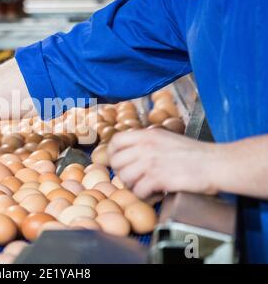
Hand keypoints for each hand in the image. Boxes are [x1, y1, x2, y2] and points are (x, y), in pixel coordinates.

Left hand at [107, 129, 221, 198]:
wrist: (216, 163)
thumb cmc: (196, 154)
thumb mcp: (167, 139)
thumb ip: (147, 143)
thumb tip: (131, 154)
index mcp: (147, 134)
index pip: (115, 141)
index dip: (113, 154)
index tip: (120, 163)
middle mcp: (146, 146)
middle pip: (116, 162)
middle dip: (123, 174)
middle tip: (136, 179)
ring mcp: (151, 161)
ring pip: (125, 178)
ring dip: (134, 186)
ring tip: (147, 188)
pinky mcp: (158, 178)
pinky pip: (138, 191)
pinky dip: (145, 196)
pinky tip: (155, 194)